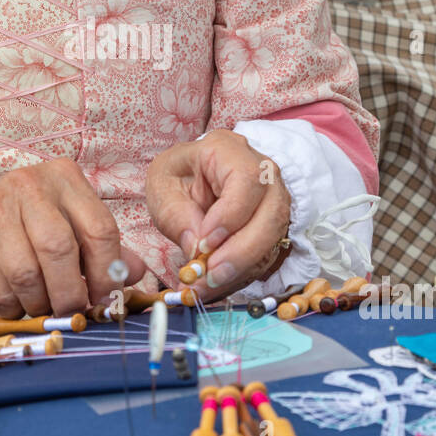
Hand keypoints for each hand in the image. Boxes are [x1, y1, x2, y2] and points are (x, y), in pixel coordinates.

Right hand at [0, 161, 145, 318]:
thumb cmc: (25, 228)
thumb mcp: (69, 225)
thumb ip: (104, 248)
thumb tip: (134, 274)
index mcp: (64, 177)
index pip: (99, 228)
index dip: (107, 272)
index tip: (105, 299)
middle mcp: (29, 185)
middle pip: (60, 249)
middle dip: (71, 294)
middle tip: (72, 313)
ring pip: (26, 273)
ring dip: (39, 303)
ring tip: (41, 306)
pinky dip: (12, 307)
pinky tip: (15, 301)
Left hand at [146, 129, 291, 303]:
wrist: (190, 179)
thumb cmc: (176, 176)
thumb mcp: (161, 188)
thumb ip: (176, 216)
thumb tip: (197, 250)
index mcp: (229, 150)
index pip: (247, 180)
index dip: (230, 216)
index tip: (204, 243)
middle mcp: (262, 171)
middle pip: (271, 213)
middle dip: (240, 252)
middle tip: (209, 275)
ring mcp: (273, 198)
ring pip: (273, 237)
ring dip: (241, 268)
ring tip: (206, 285)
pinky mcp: (273, 224)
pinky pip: (266, 254)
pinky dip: (240, 274)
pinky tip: (215, 284)